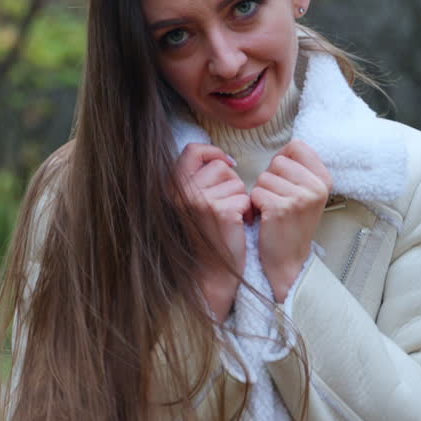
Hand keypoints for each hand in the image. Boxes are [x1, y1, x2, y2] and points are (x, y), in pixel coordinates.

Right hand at [174, 143, 248, 319]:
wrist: (212, 271)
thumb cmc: (209, 233)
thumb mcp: (194, 201)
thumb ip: (201, 178)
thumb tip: (226, 160)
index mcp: (173, 187)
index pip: (193, 150)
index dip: (213, 152)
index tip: (227, 164)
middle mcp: (182, 192)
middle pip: (220, 166)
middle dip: (231, 183)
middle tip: (227, 205)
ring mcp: (199, 201)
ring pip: (236, 183)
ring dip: (241, 198)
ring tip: (232, 217)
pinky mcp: (220, 211)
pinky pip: (244, 198)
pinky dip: (247, 211)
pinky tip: (239, 224)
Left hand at [251, 140, 331, 302]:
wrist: (288, 258)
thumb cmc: (291, 222)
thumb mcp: (306, 192)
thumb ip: (300, 169)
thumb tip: (288, 146)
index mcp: (324, 179)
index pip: (296, 146)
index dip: (283, 160)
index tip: (285, 180)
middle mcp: (316, 187)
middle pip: (278, 161)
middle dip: (270, 179)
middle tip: (279, 200)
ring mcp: (300, 198)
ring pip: (264, 177)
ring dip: (261, 193)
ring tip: (273, 210)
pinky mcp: (282, 208)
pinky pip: (256, 192)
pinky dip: (255, 205)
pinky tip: (266, 218)